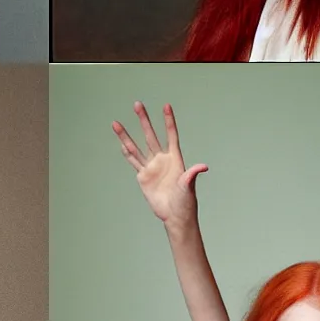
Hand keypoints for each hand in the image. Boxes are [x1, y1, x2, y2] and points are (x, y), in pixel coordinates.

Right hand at [111, 101, 207, 227]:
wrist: (174, 216)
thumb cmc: (185, 202)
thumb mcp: (188, 187)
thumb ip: (192, 175)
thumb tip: (203, 166)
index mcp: (175, 159)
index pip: (171, 135)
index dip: (169, 121)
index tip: (166, 106)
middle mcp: (162, 159)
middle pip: (151, 135)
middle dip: (144, 120)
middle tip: (137, 104)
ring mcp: (151, 167)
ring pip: (137, 147)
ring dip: (126, 135)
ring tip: (116, 123)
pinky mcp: (143, 176)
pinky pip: (134, 161)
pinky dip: (127, 153)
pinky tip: (121, 143)